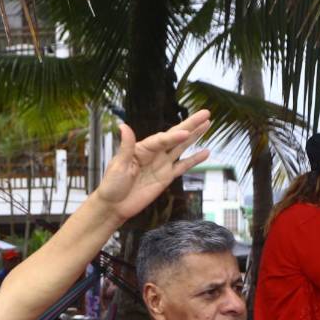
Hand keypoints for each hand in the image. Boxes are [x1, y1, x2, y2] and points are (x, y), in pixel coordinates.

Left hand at [93, 111, 210, 222]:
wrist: (114, 206)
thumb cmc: (112, 184)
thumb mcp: (118, 165)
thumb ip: (126, 146)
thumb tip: (123, 126)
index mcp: (142, 148)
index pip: (161, 139)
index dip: (173, 136)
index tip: (185, 133)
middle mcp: (154, 153)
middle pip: (175, 137)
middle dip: (190, 125)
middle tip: (205, 113)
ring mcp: (162, 164)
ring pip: (182, 147)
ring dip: (195, 136)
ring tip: (207, 124)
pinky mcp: (166, 177)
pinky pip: (183, 166)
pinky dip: (194, 160)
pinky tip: (205, 152)